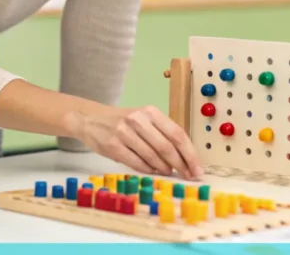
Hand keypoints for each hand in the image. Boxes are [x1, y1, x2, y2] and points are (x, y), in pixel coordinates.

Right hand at [72, 105, 202, 178]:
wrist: (91, 119)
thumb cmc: (122, 122)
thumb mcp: (143, 120)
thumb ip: (161, 134)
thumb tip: (184, 158)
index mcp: (151, 112)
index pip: (177, 134)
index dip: (190, 154)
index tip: (198, 169)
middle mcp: (139, 119)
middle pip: (167, 147)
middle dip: (181, 165)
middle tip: (188, 176)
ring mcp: (124, 132)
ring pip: (152, 156)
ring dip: (163, 168)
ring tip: (168, 173)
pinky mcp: (112, 145)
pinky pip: (136, 162)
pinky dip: (147, 170)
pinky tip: (152, 172)